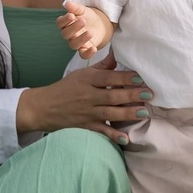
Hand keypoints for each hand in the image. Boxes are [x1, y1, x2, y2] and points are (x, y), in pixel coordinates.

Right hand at [18, 50, 151, 144]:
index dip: (124, 78)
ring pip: (109, 113)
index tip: (140, 78)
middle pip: (112, 96)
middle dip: (131, 95)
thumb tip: (117, 54)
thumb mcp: (81, 74)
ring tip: (144, 113)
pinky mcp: (84, 126)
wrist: (43, 108)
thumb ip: (101, 67)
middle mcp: (87, 96)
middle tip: (149, 94)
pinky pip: (101, 131)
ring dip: (127, 113)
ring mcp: (86, 113)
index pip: (108, 78)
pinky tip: (126, 139)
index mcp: (87, 80)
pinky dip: (113, 136)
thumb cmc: (65, 88)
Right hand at [57, 0, 107, 57]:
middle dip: (74, 28)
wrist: (100, 24)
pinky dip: (88, 53)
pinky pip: (83, 55)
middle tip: (83, 21)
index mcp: (66, 24)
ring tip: (90, 32)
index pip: (60, 23)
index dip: (64, 20)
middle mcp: (69, 35)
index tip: (71, 15)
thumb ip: (75, 8)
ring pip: (74, 44)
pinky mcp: (85, 49)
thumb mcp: (83, 10)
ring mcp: (76, 43)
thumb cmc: (88, 16)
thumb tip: (67, 4)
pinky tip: (94, 48)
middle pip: (66, 34)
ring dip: (81, 39)